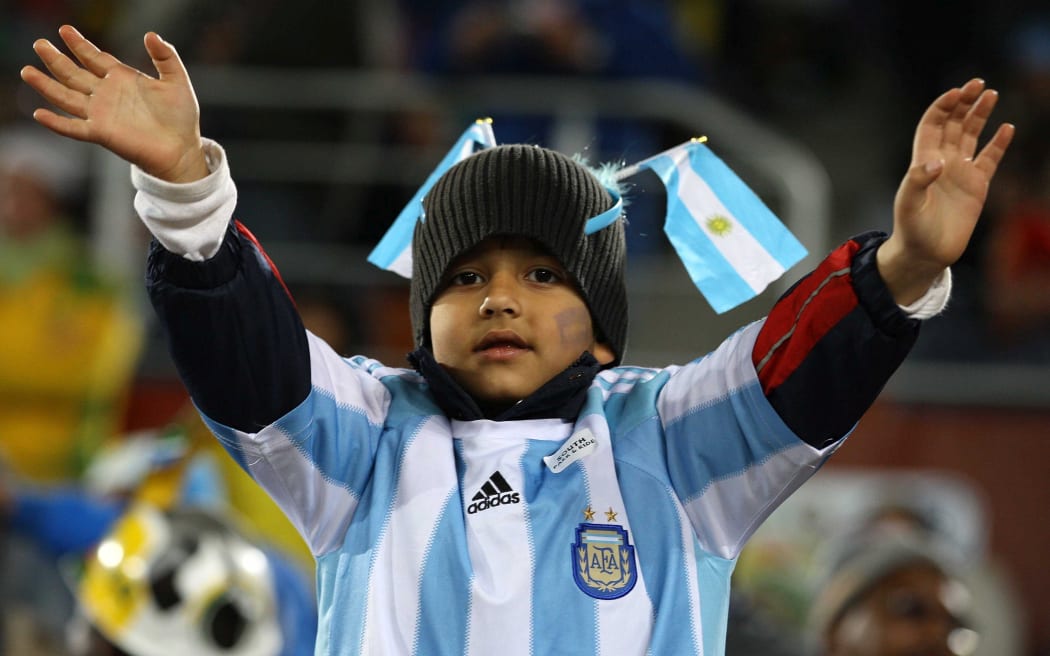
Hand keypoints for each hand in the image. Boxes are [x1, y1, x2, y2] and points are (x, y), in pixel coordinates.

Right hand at [20, 25, 208, 182]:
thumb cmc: (181, 118)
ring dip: (47, 85)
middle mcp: (107, 95)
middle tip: (39, 43)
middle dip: (56, 59)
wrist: (183, 148)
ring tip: (27, 71)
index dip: (79, 44)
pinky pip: (74, 127)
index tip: (65, 30)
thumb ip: (165, 57)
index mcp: (122, 79)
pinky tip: (39, 114)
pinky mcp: (101, 133)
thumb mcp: (177, 81)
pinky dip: (56, 122)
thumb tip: (151, 34)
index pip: (94, 58)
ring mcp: (101, 114)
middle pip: (74, 74)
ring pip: (66, 97)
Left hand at [878, 78, 1014, 304]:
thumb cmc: (912, 229)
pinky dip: (998, 143)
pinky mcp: (977, 186)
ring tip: (991, 94)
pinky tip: (1007, 127)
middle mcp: (942, 161)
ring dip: (980, 115)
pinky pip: (990, 158)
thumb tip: (937, 162)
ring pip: (971, 135)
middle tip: (978, 83)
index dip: (943, 107)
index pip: (932, 125)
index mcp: (923, 160)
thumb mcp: (909, 205)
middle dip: (964, 102)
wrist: (926, 253)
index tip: (956, 93)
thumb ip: (918, 181)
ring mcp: (960, 172)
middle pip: (953, 124)